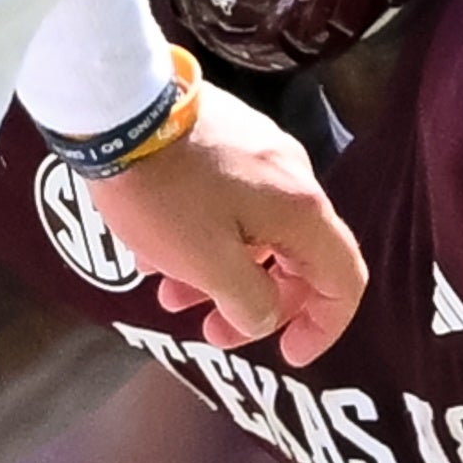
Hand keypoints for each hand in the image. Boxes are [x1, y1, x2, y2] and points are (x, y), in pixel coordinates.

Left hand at [89, 86, 365, 363]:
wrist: (118, 107)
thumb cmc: (164, 192)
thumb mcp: (207, 263)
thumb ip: (249, 301)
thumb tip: (264, 315)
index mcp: (302, 211)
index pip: (344, 280)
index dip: (324, 327)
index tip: (287, 355)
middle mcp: (293, 177)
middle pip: (297, 260)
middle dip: (256, 305)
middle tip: (211, 334)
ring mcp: (259, 150)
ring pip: (255, 232)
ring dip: (217, 274)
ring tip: (167, 294)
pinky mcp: (226, 136)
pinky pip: (230, 202)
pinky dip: (203, 237)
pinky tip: (153, 249)